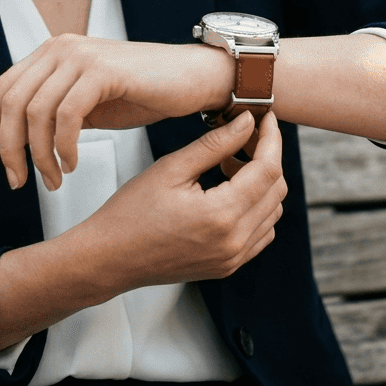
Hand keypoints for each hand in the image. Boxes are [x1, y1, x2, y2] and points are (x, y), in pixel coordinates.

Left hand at [0, 34, 231, 189]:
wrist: (193, 78)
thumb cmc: (144, 93)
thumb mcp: (88, 102)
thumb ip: (54, 111)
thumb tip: (17, 140)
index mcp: (52, 53)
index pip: (1, 89)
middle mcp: (61, 48)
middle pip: (11, 102)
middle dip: (9, 148)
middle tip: (18, 182)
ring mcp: (81, 56)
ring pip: (36, 112)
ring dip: (40, 155)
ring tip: (54, 181)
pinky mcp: (103, 71)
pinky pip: (67, 115)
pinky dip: (63, 147)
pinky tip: (73, 165)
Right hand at [76, 111, 287, 288]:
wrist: (109, 258)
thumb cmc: (131, 213)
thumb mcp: (172, 168)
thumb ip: (216, 143)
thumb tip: (248, 121)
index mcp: (221, 215)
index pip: (268, 169)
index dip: (271, 139)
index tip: (266, 118)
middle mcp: (234, 241)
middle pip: (276, 190)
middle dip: (267, 158)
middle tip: (242, 138)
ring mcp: (233, 258)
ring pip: (272, 212)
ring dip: (262, 184)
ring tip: (229, 165)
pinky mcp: (227, 266)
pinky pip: (261, 233)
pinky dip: (257, 209)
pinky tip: (230, 192)